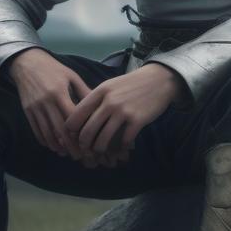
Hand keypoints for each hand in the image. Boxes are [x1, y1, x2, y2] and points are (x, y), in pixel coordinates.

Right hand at [8, 48, 127, 167]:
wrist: (27, 63)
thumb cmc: (53, 69)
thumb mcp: (71, 76)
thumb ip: (84, 91)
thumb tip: (100, 105)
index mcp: (59, 92)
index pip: (70, 118)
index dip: (79, 132)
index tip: (88, 142)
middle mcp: (46, 102)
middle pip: (59, 129)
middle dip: (70, 145)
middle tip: (80, 156)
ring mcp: (35, 107)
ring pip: (46, 132)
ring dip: (57, 146)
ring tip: (67, 153)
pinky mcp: (27, 111)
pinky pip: (36, 130)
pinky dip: (45, 140)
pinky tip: (53, 146)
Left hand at [64, 63, 182, 159]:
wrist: (159, 80)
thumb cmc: (131, 85)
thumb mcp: (110, 86)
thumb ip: (95, 100)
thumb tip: (77, 118)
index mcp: (100, 92)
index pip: (77, 115)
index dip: (71, 130)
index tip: (74, 136)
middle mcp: (109, 101)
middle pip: (88, 130)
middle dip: (84, 144)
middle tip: (86, 149)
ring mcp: (124, 111)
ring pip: (103, 139)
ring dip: (100, 149)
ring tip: (101, 151)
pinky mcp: (137, 120)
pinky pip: (124, 141)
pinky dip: (121, 147)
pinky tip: (121, 147)